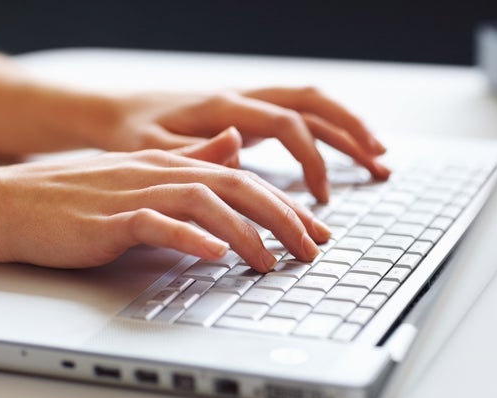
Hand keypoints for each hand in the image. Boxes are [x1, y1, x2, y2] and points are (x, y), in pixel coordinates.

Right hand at [0, 129, 329, 271]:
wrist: (7, 202)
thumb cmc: (75, 198)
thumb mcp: (140, 177)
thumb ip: (189, 165)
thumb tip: (233, 152)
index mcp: (171, 166)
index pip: (244, 180)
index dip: (285, 205)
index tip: (314, 232)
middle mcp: (160, 175)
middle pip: (238, 187)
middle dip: (283, 218)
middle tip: (312, 249)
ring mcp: (135, 196)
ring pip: (205, 203)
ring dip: (246, 233)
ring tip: (272, 262)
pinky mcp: (109, 221)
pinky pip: (156, 224)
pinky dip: (189, 237)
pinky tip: (215, 255)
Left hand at [93, 87, 388, 201]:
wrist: (116, 112)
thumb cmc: (132, 133)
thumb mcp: (153, 149)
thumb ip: (197, 152)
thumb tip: (239, 150)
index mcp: (223, 107)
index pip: (285, 124)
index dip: (310, 159)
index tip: (320, 199)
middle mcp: (242, 99)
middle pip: (312, 102)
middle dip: (350, 130)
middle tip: (380, 160)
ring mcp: (248, 104)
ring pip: (311, 105)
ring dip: (347, 128)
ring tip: (378, 157)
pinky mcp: (248, 115)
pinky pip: (298, 116)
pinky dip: (326, 132)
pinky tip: (342, 152)